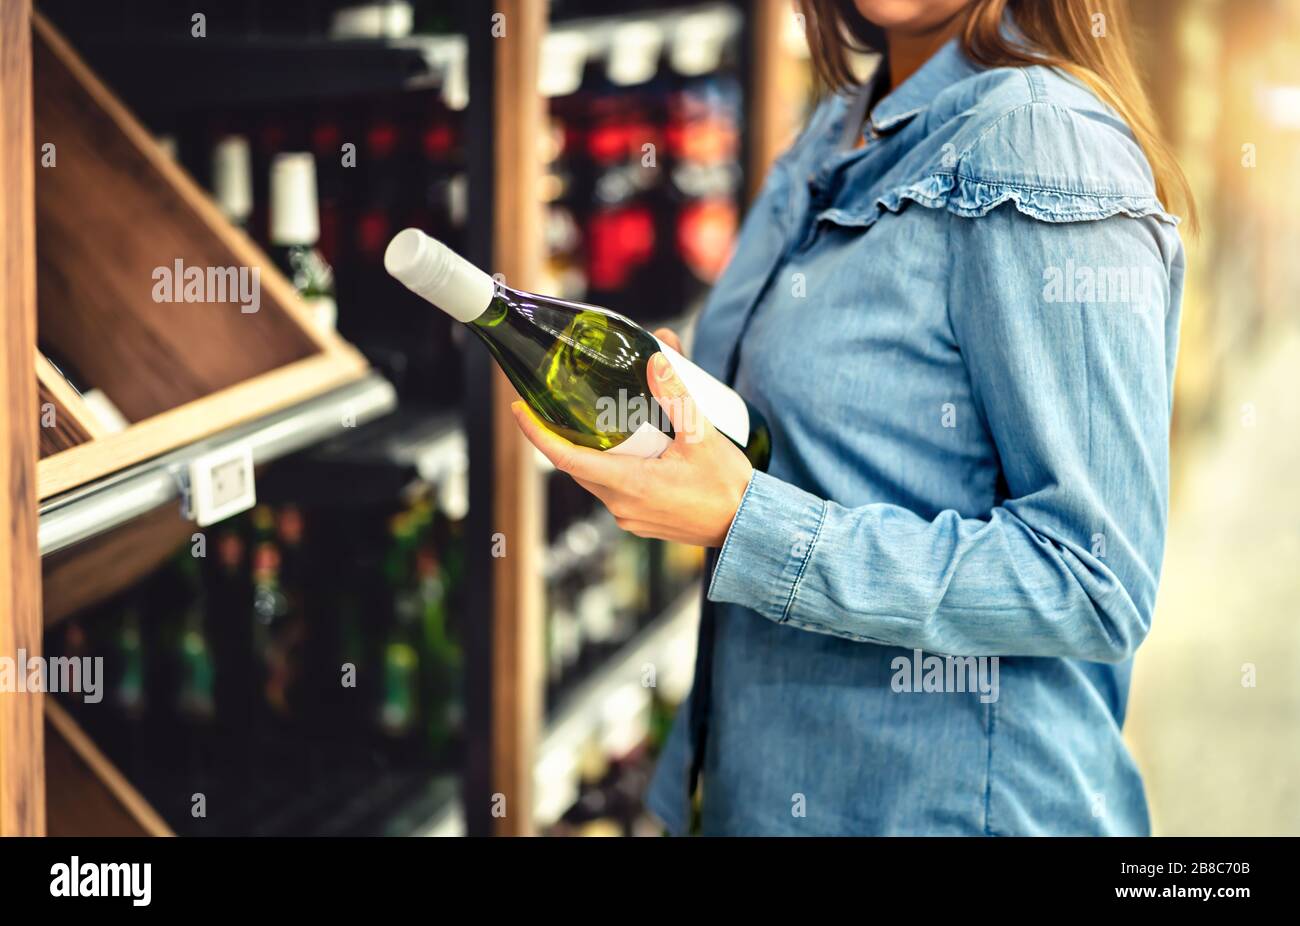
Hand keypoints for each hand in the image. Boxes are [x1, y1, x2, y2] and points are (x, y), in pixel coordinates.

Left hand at [511, 327, 753, 547]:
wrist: (747, 527)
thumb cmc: (727, 487)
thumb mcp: (702, 434)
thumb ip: (677, 395)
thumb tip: (656, 359)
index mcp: (629, 484)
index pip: (565, 458)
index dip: (537, 433)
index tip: (520, 410)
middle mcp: (621, 505)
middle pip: (576, 465)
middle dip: (561, 437)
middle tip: (553, 405)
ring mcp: (629, 516)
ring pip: (594, 478)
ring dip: (588, 452)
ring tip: (589, 421)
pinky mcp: (640, 520)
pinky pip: (612, 490)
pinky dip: (609, 467)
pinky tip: (623, 448)